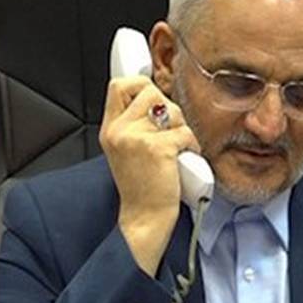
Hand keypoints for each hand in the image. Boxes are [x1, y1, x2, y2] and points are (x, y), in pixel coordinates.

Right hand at [99, 75, 200, 275]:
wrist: (144, 219)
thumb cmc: (142, 188)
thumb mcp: (127, 151)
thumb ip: (135, 124)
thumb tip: (158, 99)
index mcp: (110, 130)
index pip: (119, 85)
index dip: (138, 84)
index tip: (152, 95)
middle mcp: (118, 131)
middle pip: (149, 90)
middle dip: (167, 107)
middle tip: (168, 131)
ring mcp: (135, 139)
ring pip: (171, 109)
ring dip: (181, 127)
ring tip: (175, 149)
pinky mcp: (156, 148)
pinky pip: (185, 132)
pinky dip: (192, 146)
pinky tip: (184, 160)